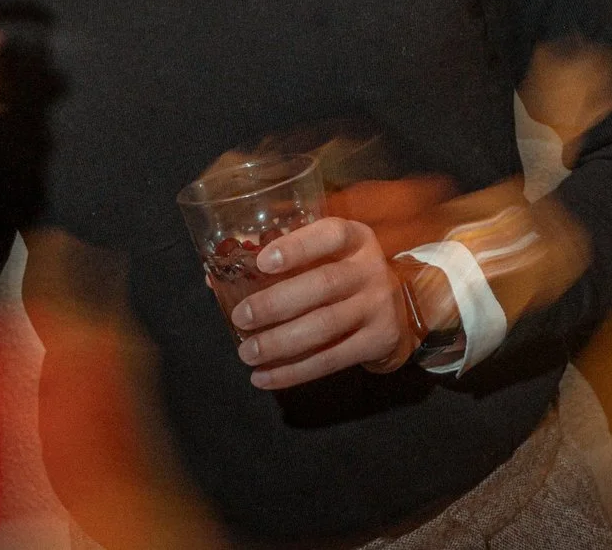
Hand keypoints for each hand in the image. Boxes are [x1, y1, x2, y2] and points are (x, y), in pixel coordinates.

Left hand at [227, 216, 419, 389]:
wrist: (397, 311)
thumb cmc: (342, 275)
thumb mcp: (325, 257)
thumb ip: (280, 261)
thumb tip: (214, 278)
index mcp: (355, 238)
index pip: (330, 234)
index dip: (296, 247)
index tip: (261, 261)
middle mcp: (370, 269)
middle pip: (323, 285)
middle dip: (276, 303)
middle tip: (241, 318)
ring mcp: (378, 307)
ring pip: (324, 326)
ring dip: (280, 343)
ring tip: (247, 353)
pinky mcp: (378, 342)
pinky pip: (331, 360)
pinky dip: (294, 372)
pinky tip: (265, 377)